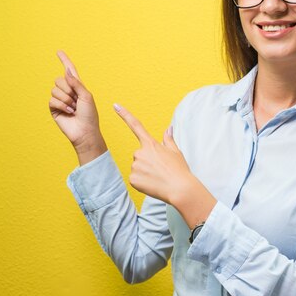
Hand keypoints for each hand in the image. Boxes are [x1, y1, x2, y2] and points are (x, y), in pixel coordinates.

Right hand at [49, 51, 106, 163]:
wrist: (85, 131)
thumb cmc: (90, 115)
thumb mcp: (86, 96)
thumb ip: (76, 83)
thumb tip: (66, 71)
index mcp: (77, 86)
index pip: (70, 71)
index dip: (64, 60)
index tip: (59, 51)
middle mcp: (68, 91)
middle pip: (59, 79)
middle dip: (68, 90)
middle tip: (76, 101)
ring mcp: (60, 99)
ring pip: (55, 90)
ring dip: (66, 99)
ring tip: (73, 108)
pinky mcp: (54, 108)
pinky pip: (52, 99)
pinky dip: (61, 105)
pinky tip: (69, 112)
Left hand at [114, 104, 215, 226]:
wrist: (180, 189)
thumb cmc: (179, 170)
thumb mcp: (176, 152)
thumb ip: (168, 139)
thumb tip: (168, 128)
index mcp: (150, 144)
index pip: (136, 126)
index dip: (125, 115)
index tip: (115, 105)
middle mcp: (139, 153)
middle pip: (139, 155)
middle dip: (147, 161)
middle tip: (160, 169)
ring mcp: (135, 166)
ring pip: (137, 167)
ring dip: (145, 172)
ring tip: (157, 177)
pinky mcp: (132, 179)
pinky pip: (135, 179)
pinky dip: (142, 182)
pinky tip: (152, 184)